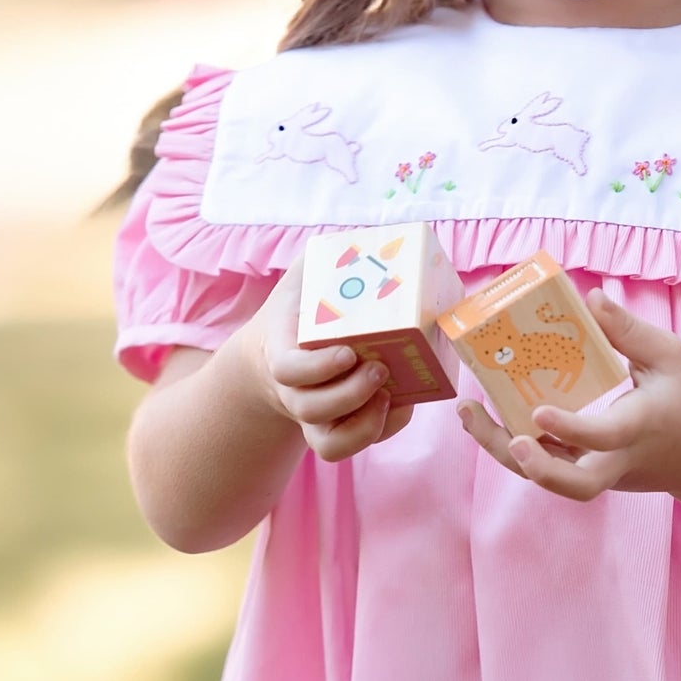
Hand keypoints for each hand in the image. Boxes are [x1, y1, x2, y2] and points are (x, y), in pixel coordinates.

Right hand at [239, 256, 414, 463]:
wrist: (279, 346)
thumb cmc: (302, 304)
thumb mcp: (307, 274)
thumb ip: (328, 254)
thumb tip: (377, 236)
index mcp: (280, 351)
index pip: (287, 370)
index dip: (317, 368)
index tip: (348, 352)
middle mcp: (293, 390)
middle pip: (310, 409)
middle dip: (349, 394)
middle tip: (380, 367)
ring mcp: (312, 415)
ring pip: (329, 443)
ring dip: (365, 423)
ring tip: (391, 393)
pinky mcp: (335, 427)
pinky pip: (352, 445)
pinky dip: (381, 431)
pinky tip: (402, 403)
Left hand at [457, 290, 680, 502]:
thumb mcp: (671, 357)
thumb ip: (630, 331)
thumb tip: (590, 298)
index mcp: (639, 429)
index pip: (602, 438)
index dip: (569, 429)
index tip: (538, 412)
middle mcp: (616, 461)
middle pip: (574, 485)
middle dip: (535, 468)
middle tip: (508, 438)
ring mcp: (601, 474)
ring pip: (549, 479)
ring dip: (505, 453)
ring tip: (468, 413)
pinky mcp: (588, 474)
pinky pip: (548, 466)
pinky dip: (515, 447)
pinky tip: (486, 415)